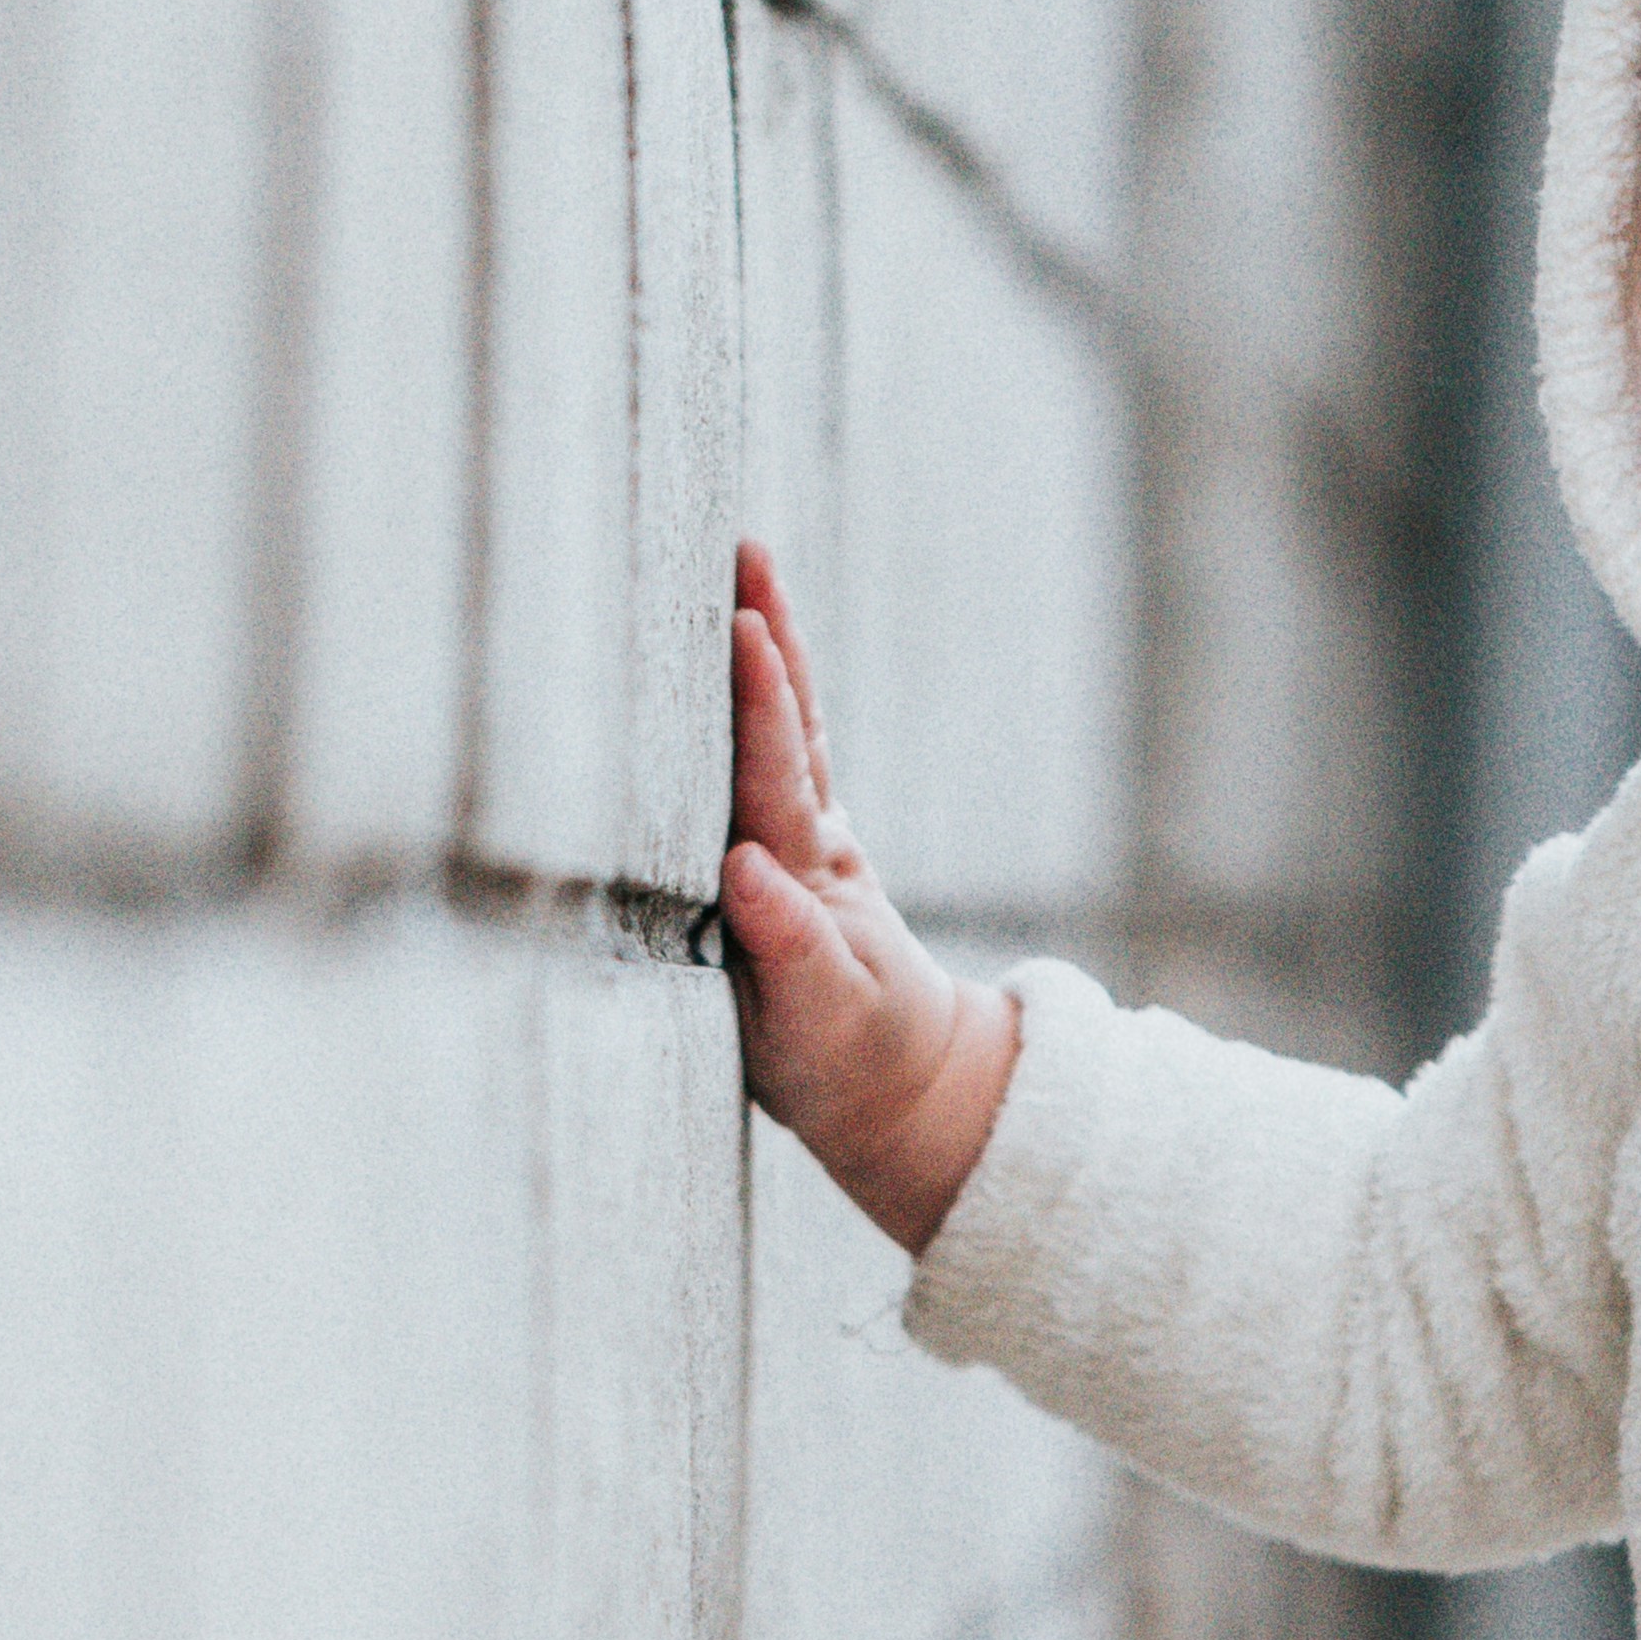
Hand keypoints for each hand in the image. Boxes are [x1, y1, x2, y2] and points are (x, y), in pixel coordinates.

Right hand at [714, 541, 1022, 1248]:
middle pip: (786, 727)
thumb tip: (744, 868)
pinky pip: (771, 761)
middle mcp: (807, 848)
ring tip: (747, 568)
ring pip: (786, 733)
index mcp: (805, 878)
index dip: (757, 701)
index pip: (775, 775)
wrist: (900, 1089)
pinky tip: (744, 645)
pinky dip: (758, 700)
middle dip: (766, 640)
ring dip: (769, 651)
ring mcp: (802, 849)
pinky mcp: (791, 861)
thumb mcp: (821, 1023)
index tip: (740, 624)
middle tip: (742, 549)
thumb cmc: (850, 1065)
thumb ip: (788, 950)